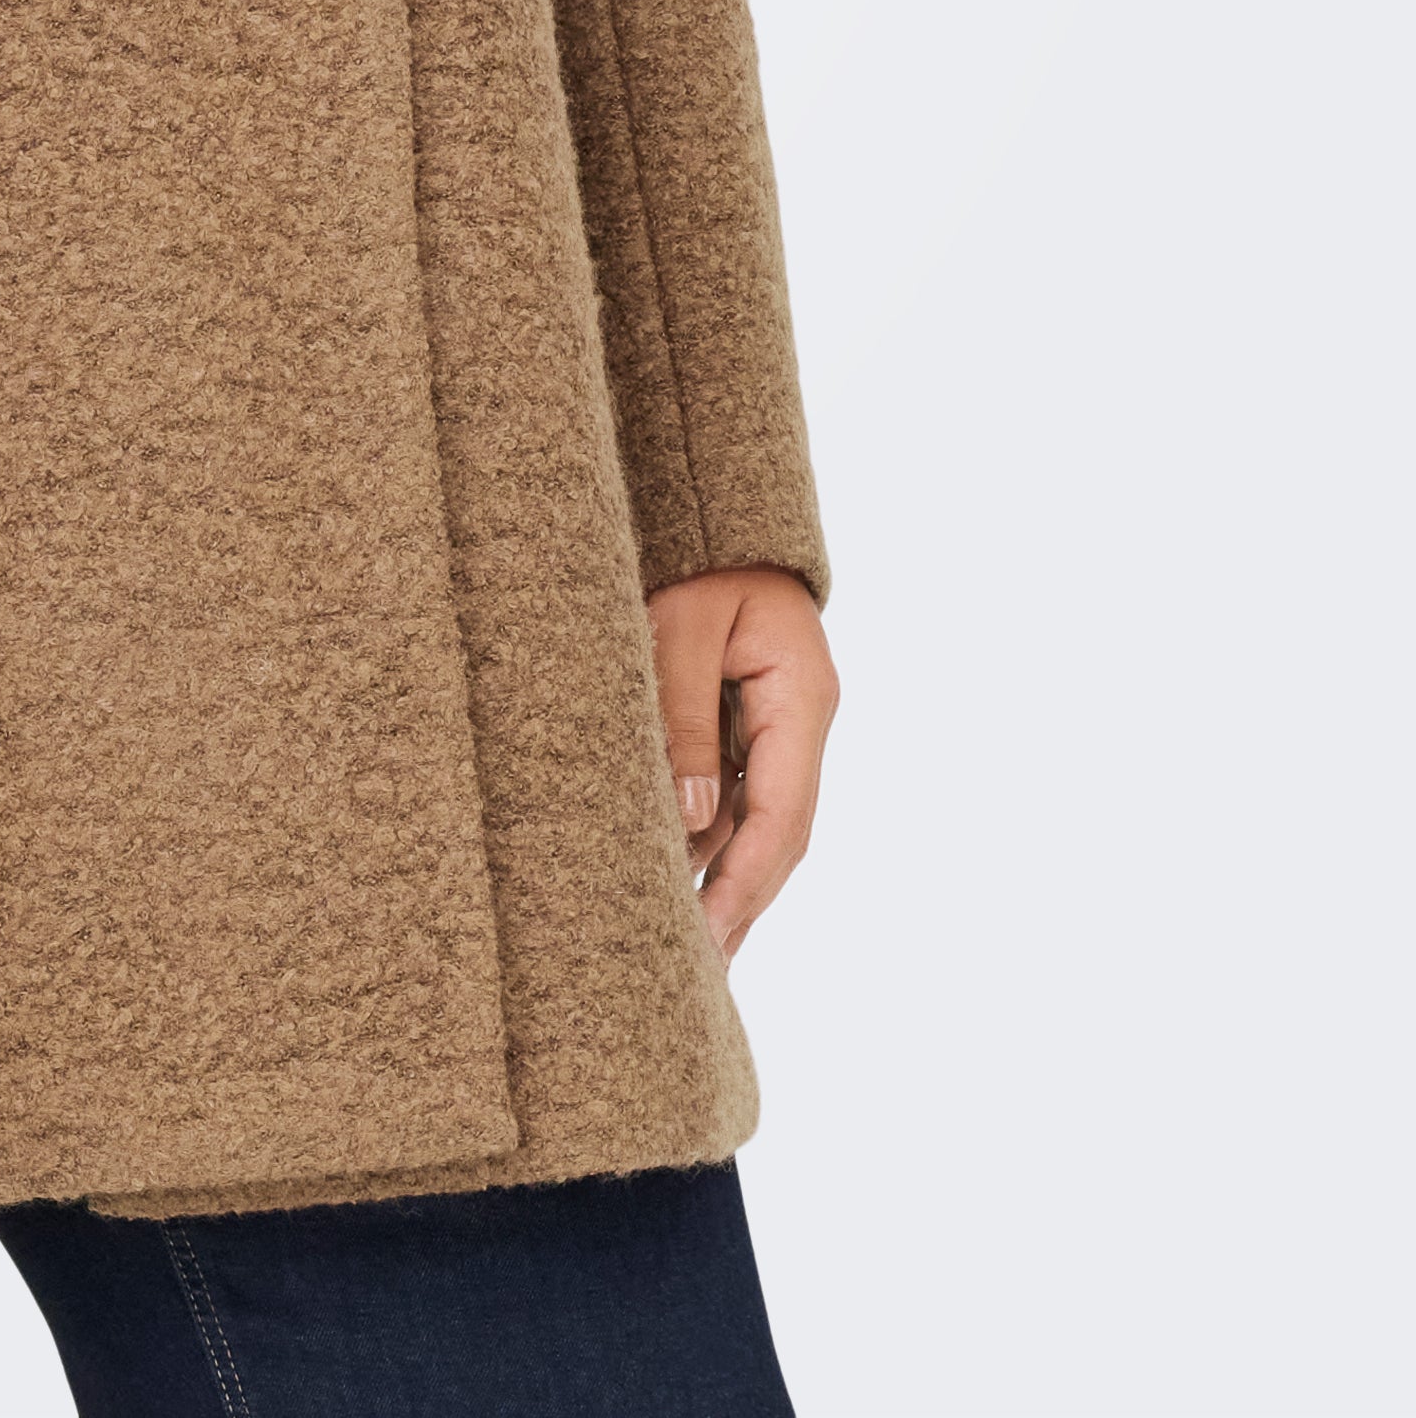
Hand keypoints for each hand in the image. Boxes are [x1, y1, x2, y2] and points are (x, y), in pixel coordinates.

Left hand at [645, 565, 837, 965]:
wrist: (708, 501)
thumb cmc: (694, 552)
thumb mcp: (678, 625)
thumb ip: (682, 718)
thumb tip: (690, 822)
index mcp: (801, 697)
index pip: (782, 816)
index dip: (746, 886)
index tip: (710, 941)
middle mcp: (798, 719)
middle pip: (778, 831)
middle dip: (741, 903)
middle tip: (702, 976)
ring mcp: (776, 720)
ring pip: (754, 816)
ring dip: (722, 876)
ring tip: (685, 946)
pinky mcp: (747, 716)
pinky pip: (733, 788)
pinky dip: (708, 835)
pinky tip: (677, 874)